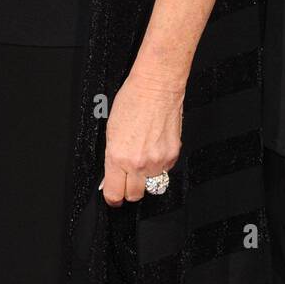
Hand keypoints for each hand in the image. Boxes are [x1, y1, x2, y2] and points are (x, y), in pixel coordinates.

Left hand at [99, 70, 183, 206]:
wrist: (157, 86)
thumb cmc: (132, 100)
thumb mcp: (111, 131)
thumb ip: (112, 158)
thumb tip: (111, 177)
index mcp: (117, 157)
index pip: (114, 194)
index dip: (112, 197)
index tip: (113, 195)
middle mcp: (138, 163)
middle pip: (134, 195)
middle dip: (129, 189)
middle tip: (128, 178)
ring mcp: (157, 161)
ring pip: (152, 185)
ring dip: (147, 177)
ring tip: (144, 158)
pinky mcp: (173, 155)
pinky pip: (165, 170)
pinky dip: (160, 164)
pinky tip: (156, 147)